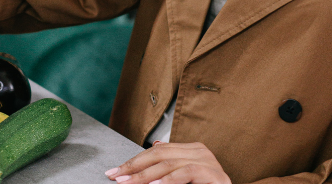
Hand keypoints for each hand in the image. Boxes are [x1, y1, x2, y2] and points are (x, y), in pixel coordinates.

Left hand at [105, 141, 231, 183]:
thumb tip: (145, 155)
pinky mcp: (215, 175)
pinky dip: (169, 180)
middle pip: (161, 154)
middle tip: (118, 177)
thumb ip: (166, 169)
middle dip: (135, 167)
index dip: (134, 161)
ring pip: (171, 163)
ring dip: (146, 175)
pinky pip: (188, 172)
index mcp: (191, 151)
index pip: (157, 151)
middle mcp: (200, 152)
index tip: (115, 171)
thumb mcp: (178, 180)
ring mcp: (209, 162)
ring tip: (130, 183)